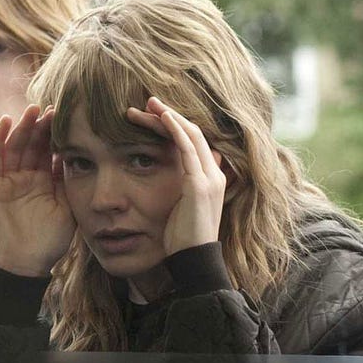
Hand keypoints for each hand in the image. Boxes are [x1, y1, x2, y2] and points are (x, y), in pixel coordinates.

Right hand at [0, 104, 75, 276]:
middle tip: (54, 108)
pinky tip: (6, 121)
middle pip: (34, 145)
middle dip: (43, 127)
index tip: (70, 118)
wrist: (25, 264)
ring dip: (23, 128)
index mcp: (46, 182)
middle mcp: (27, 178)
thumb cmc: (50, 241)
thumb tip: (77, 157)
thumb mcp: (66, 209)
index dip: (58, 136)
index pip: (51, 152)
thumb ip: (68, 184)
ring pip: (16, 147)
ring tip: (33, 109)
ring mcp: (9, 181)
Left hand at [126, 97, 225, 254]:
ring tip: (149, 104)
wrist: (193, 259)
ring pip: (191, 135)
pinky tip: (162, 117)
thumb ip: (180, 189)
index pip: (195, 142)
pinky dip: (175, 129)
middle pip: (193, 133)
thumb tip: (171, 178)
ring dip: (169, 116)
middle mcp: (215, 174)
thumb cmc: (182, 238)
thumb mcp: (181, 208)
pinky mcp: (200, 184)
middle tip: (147, 103)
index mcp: (211, 179)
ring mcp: (210, 178)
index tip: (153, 115)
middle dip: (170, 115)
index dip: (174, 126)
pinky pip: (188, 148)